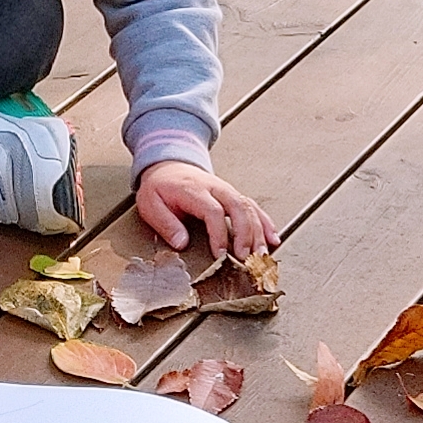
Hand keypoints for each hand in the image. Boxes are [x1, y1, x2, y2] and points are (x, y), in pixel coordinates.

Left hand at [135, 160, 276, 262]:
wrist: (167, 166)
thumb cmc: (160, 187)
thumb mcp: (150, 204)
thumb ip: (165, 224)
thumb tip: (181, 243)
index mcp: (194, 190)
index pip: (213, 211)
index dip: (219, 234)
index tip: (220, 254)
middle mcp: (215, 188)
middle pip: (238, 207)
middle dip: (245, 234)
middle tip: (246, 257)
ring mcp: (226, 190)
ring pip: (249, 207)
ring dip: (259, 231)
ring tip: (262, 253)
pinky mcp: (233, 195)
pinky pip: (253, 207)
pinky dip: (265, 222)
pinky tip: (272, 237)